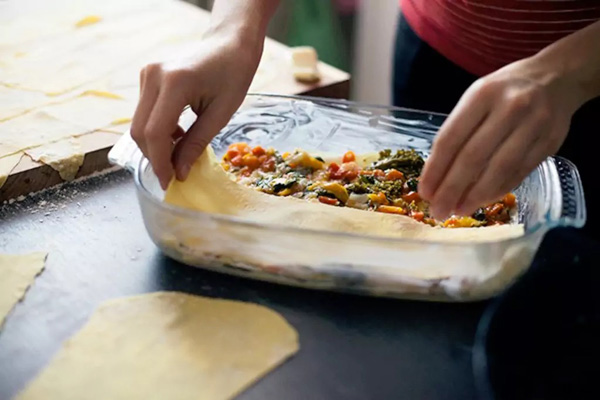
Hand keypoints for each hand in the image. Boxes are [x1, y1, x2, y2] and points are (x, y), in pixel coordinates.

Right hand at [131, 32, 261, 188]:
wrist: (229, 44)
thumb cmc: (232, 75)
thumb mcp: (220, 114)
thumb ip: (196, 144)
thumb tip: (179, 173)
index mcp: (175, 83)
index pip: (155, 133)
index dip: (159, 162)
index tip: (169, 183)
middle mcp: (153, 76)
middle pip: (140, 130)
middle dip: (155, 157)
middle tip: (174, 174)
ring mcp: (147, 74)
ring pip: (139, 123)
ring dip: (156, 145)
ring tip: (179, 154)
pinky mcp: (147, 76)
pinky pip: (144, 113)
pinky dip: (157, 131)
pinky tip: (177, 135)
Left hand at [418, 57, 585, 218]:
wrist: (557, 77)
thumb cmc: (505, 91)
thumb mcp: (476, 98)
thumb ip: (459, 131)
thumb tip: (438, 176)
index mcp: (482, 95)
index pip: (451, 138)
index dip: (435, 170)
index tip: (425, 192)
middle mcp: (509, 108)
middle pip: (473, 157)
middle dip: (451, 189)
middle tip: (438, 210)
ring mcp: (533, 125)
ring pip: (499, 169)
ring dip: (475, 196)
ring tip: (459, 210)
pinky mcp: (550, 142)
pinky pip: (519, 173)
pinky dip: (498, 190)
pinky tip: (482, 201)